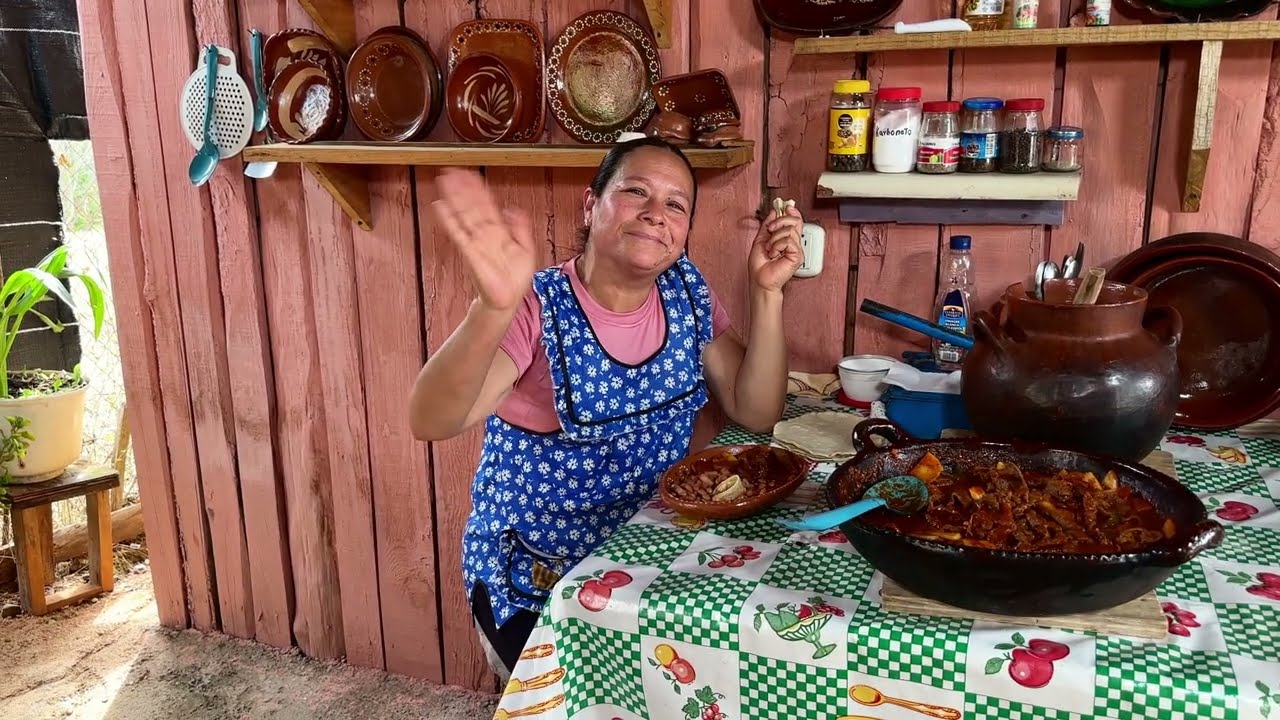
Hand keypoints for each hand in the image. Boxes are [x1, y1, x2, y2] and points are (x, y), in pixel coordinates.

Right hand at [431, 167, 536, 311]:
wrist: (508, 301)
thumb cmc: (515, 280)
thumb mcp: (526, 250)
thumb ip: (521, 228)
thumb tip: (513, 209)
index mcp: (499, 232)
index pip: (486, 205)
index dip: (478, 190)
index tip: (471, 175)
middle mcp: (484, 234)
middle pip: (471, 205)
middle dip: (462, 188)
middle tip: (451, 170)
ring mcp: (476, 242)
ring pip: (463, 214)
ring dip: (453, 197)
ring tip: (444, 180)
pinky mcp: (470, 253)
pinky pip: (458, 233)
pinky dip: (448, 220)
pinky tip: (440, 206)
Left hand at [748, 203, 803, 291]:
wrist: (759, 280)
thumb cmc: (759, 266)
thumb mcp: (760, 239)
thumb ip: (767, 225)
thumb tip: (774, 211)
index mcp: (786, 238)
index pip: (794, 220)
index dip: (791, 212)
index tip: (784, 206)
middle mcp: (793, 243)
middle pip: (795, 221)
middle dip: (780, 221)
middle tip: (771, 229)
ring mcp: (796, 249)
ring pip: (790, 230)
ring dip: (774, 238)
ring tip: (770, 249)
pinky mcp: (797, 256)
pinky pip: (789, 241)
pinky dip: (777, 245)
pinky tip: (774, 254)